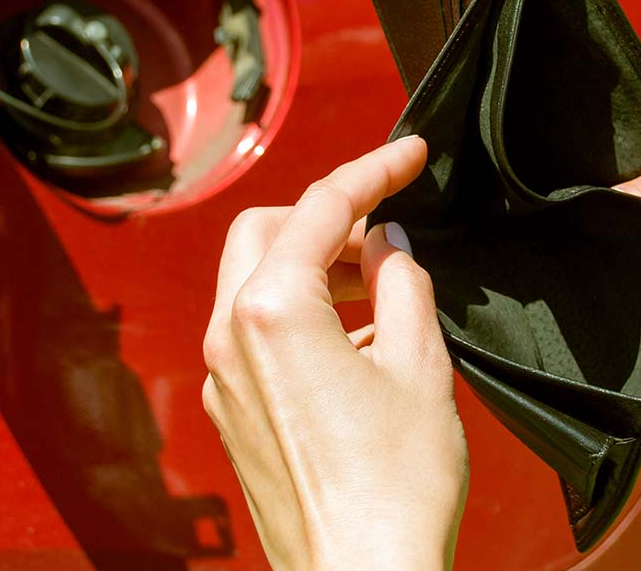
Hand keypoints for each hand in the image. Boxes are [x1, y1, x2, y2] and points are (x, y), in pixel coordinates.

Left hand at [202, 137, 466, 569]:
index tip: (411, 155)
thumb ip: (402, 282)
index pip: (321, 208)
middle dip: (325, 216)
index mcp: (271, 310)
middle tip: (386, 228)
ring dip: (313, 265)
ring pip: (253, 279)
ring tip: (379, 285)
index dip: (374, 170)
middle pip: (266, 231)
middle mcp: (229, 334)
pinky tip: (354, 337)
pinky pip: (253, 330)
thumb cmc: (394, 486)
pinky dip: (298, 310)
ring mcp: (220, 375)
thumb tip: (388, 244)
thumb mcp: (420, 364)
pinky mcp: (230, 409)